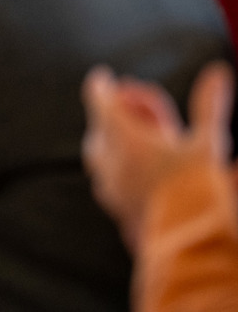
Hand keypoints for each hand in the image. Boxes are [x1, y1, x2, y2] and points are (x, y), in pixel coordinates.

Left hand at [82, 61, 233, 249]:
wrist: (187, 242)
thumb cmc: (197, 190)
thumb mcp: (208, 145)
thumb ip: (210, 106)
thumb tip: (218, 72)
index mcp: (125, 137)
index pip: (101, 100)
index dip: (100, 85)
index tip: (102, 76)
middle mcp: (108, 158)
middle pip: (99, 124)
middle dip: (111, 111)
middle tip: (128, 105)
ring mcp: (106, 183)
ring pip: (97, 151)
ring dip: (109, 137)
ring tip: (128, 135)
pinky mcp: (111, 203)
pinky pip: (104, 175)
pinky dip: (113, 162)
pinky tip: (130, 168)